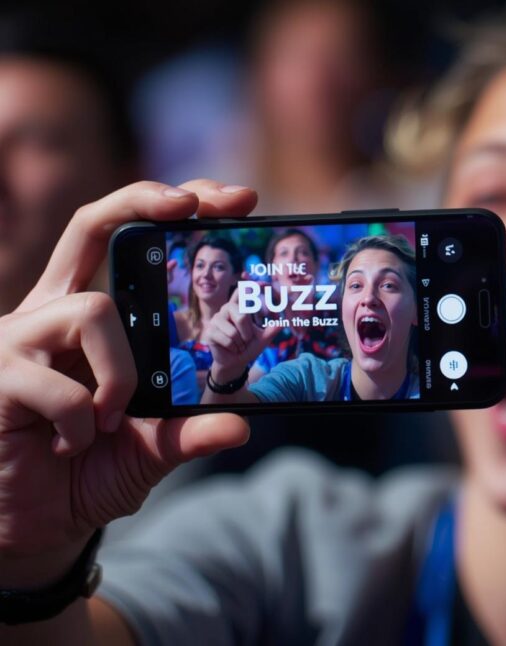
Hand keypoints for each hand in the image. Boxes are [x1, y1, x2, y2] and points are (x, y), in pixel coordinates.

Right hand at [0, 180, 256, 586]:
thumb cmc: (83, 477)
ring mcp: (16, 339)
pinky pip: (58, 382)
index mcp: (88, 320)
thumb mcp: (149, 450)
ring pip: (92, 307)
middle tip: (193, 202)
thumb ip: (188, 432)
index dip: (166, 209)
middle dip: (143, 201)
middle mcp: (50, 314)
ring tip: (115, 419)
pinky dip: (83, 419)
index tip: (234, 198)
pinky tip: (72, 444)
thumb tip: (241, 424)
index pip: (123, 240)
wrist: (25, 529)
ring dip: (121, 371)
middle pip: (91, 225)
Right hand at [205, 287, 280, 382]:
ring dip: (240, 343)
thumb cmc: (249, 347)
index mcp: (239, 307)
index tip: (259, 282)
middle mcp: (226, 309)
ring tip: (237, 345)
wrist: (236, 362)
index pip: (241, 291)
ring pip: (233, 332)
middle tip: (246, 340)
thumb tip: (284, 322)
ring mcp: (216, 320)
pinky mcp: (210, 332)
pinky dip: (233, 348)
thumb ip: (273, 329)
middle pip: (242, 316)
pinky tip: (230, 349)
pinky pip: (227, 340)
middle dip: (247, 333)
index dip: (249, 285)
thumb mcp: (263, 338)